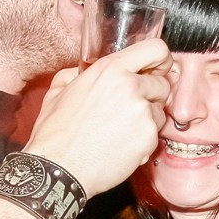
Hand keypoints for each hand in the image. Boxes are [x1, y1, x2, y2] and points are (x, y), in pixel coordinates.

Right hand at [21, 39, 171, 196]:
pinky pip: (156, 134)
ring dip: (147, 120)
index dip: (162, 60)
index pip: (156, 49)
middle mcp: (130, 85)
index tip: (158, 69)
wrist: (59, 169)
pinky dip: (143, 140)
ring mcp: (142, 111)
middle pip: (162, 83)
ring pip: (160, 110)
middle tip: (131, 109)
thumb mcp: (58, 90)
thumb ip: (76, 73)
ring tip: (121, 130)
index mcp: (110, 69)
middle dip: (151, 96)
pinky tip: (122, 145)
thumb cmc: (56, 133)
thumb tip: (83, 70)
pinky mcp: (148, 136)